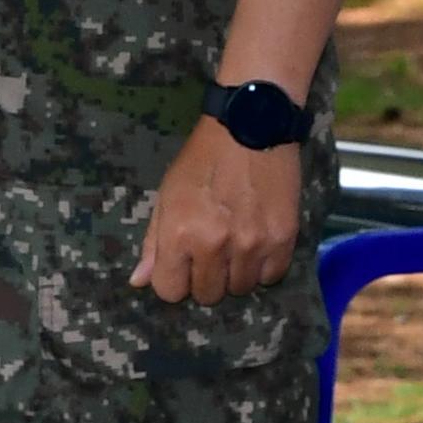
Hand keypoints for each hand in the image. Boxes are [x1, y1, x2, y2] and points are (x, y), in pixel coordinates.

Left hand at [133, 119, 303, 303]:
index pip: (170, 290)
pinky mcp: (284, 240)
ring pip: (240, 289)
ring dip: (235, 273)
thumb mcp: (167, 194)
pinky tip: (257, 242)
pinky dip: (263, 266)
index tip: (180, 264)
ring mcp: (252, 245)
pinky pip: (271, 277)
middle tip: (210, 250)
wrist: (252, 127)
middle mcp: (215, 245)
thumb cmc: (202, 160)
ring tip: (235, 243)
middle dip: (204, 278)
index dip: (173, 278)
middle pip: (207, 295)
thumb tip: (139, 281)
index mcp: (180, 233)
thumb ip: (154, 241)